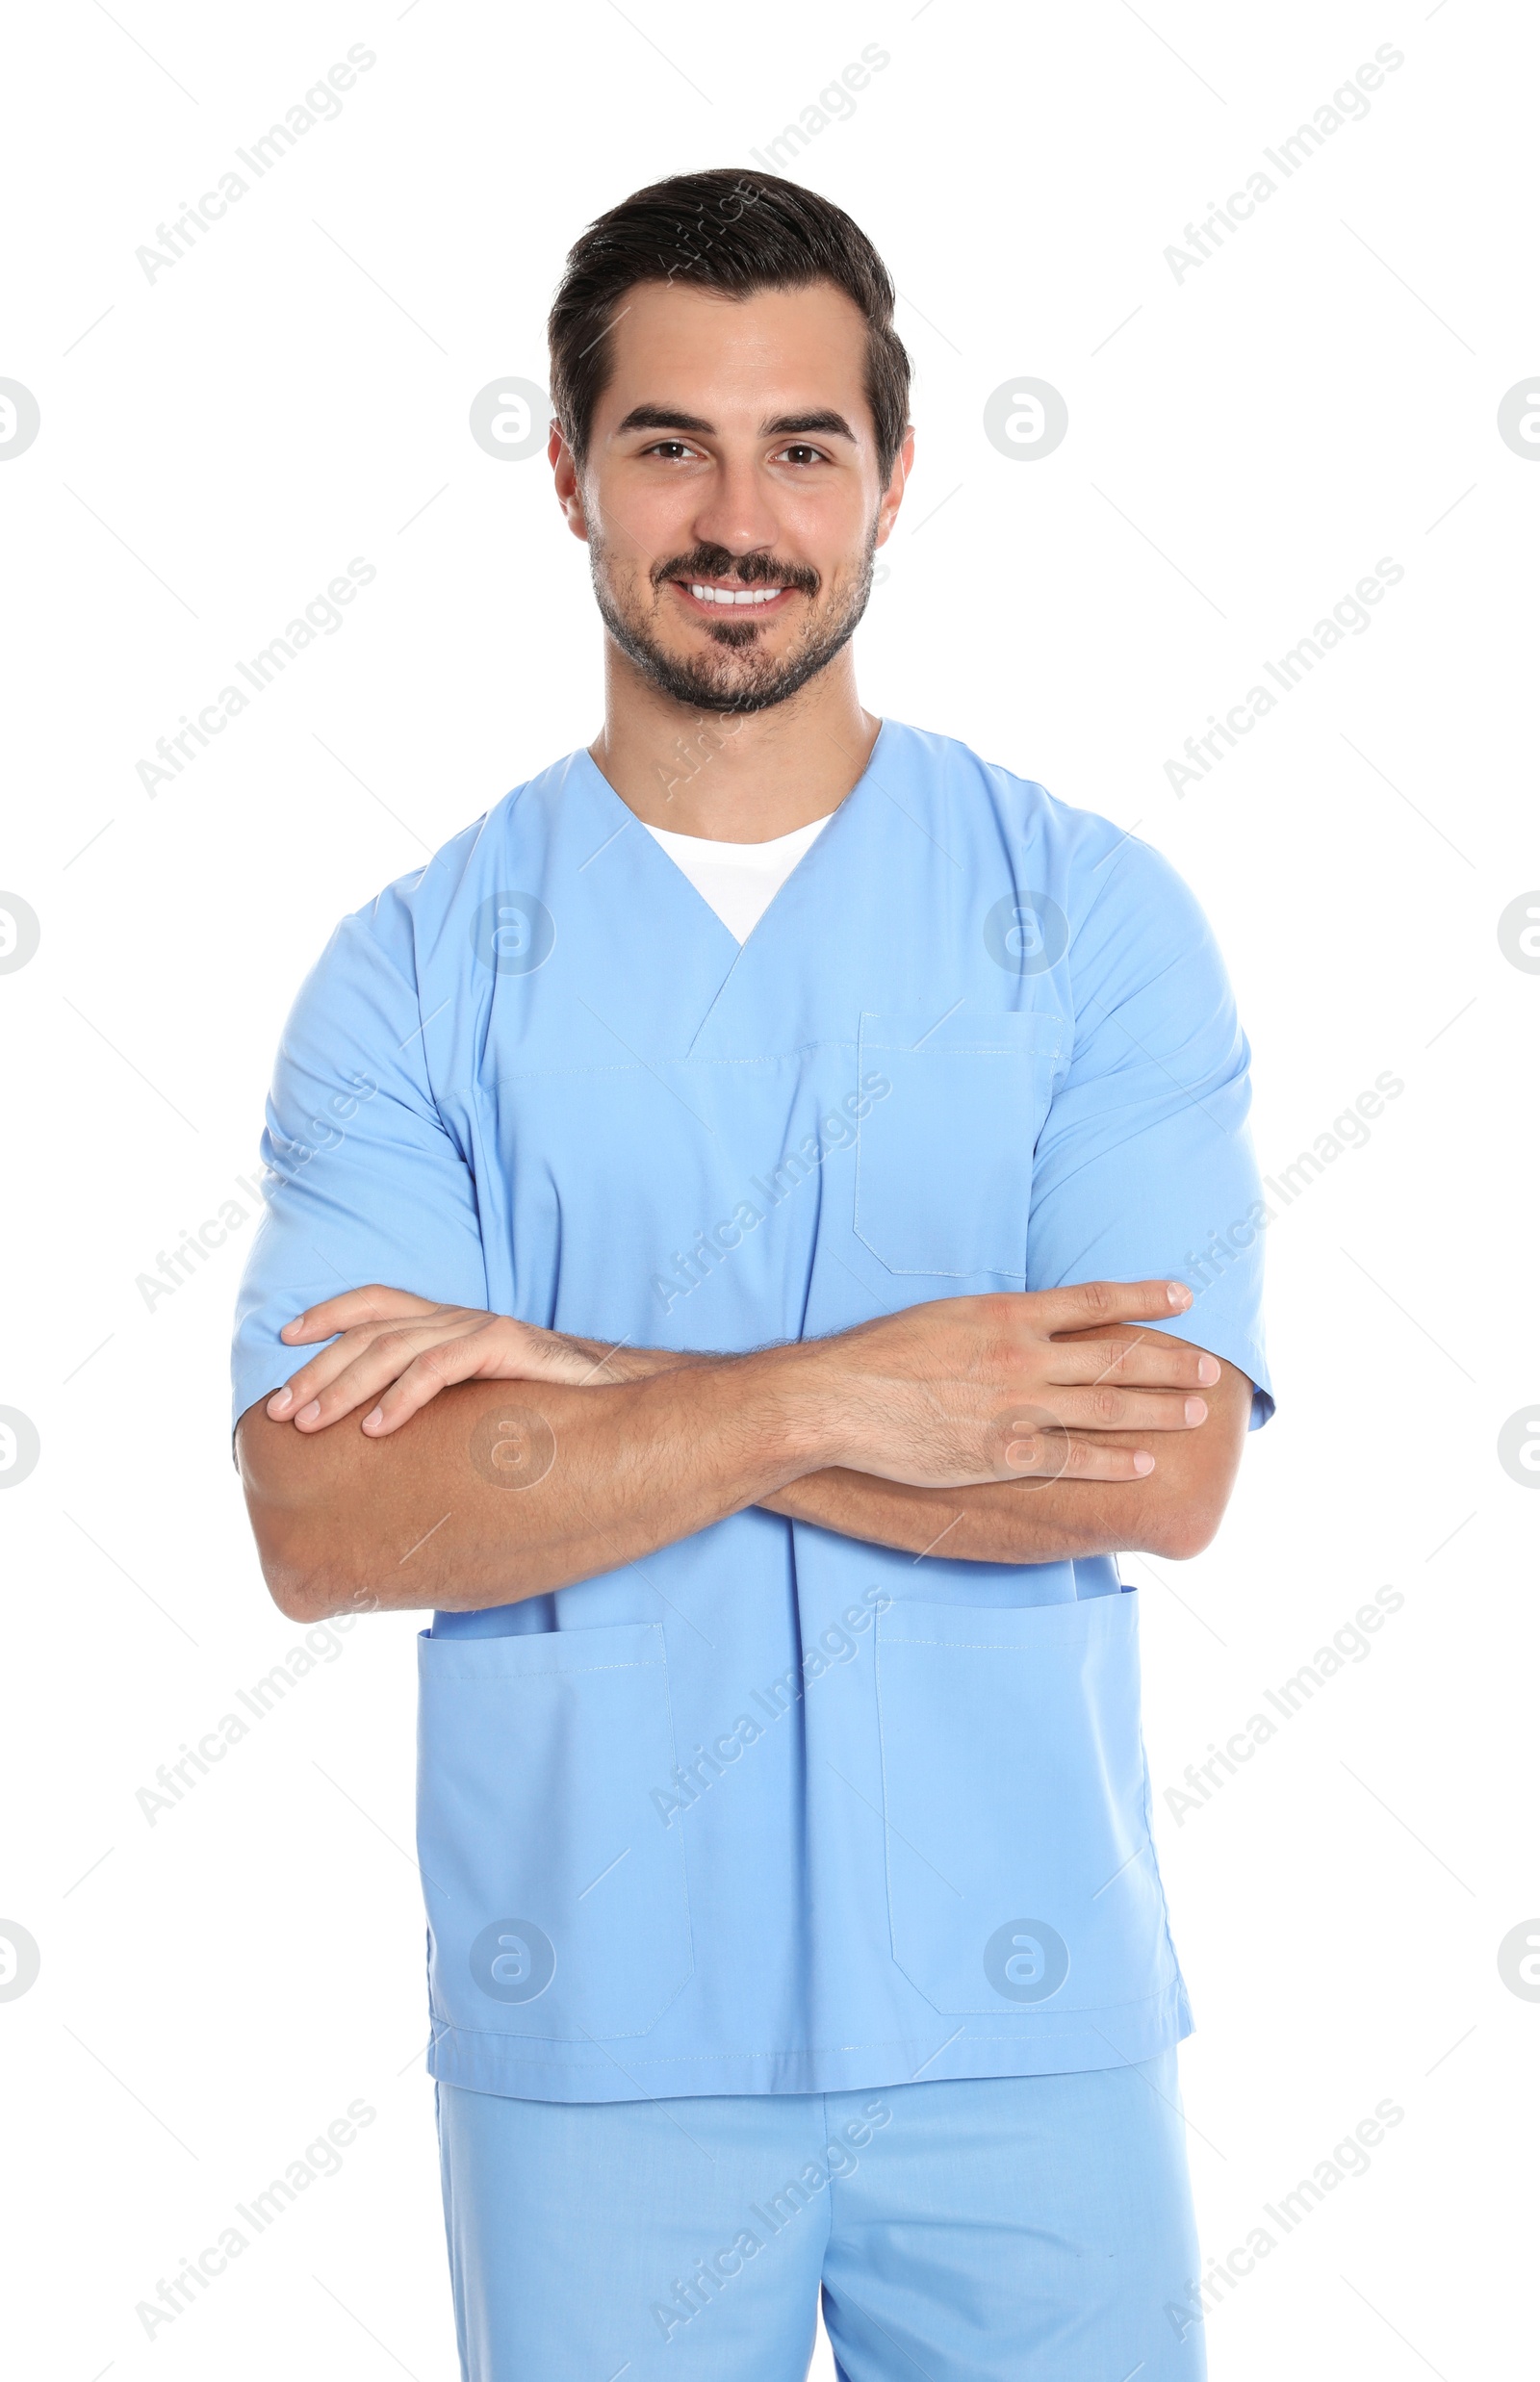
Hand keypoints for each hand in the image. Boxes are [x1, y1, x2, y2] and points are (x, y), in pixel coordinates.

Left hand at [265, 1288, 636, 1435]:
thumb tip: (384, 1443)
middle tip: (280, 1413)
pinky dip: (400, 1397)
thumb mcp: (481, 1399)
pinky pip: (439, 1366)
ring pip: (393, 1349)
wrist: (625, 1396)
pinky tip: (375, 1429)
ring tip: (311, 1424)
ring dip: (343, 1387)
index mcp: (449, 1322)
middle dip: (317, 1371)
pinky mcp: (505, 1347)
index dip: (328, 1313)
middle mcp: (458, 1317)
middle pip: (369, 1333)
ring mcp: (480, 1328)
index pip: (376, 1302)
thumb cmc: (550, 1407)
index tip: (285, 1338)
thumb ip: (440, 1404)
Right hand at [794, 1278, 1219, 1489]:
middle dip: (1170, 1362)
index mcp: (1008, 1314)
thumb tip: (1033, 1321)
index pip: (1095, 1300)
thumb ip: (996, 1320)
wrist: (838, 1399)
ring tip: (1195, 1411)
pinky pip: (1071, 1458)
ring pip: (1105, 1404)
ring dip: (1157, 1408)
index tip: (1185, 1295)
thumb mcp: (945, 1314)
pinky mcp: (999, 1453)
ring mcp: (1014, 1406)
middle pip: (1115, 1355)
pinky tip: (1144, 1462)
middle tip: (1212, 1370)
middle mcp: (1021, 1356)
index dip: (1146, 1297)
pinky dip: (1113, 1461)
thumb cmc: (880, 1354)